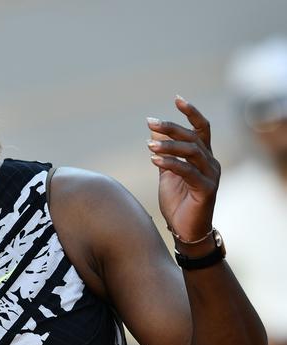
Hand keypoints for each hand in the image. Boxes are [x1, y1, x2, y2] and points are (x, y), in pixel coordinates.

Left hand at [146, 96, 220, 241]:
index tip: (177, 98)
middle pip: (192, 137)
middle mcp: (210, 162)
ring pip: (191, 152)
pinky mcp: (207, 189)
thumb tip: (155, 129)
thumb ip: (164, 151)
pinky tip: (154, 159)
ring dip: (169, 146)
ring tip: (149, 146)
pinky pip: (188, 172)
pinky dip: (171, 163)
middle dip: (171, 128)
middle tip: (150, 122)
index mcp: (203, 156)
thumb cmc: (177, 200)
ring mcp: (211, 175)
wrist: (185, 230)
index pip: (201, 128)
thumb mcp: (167, 172)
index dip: (191, 112)